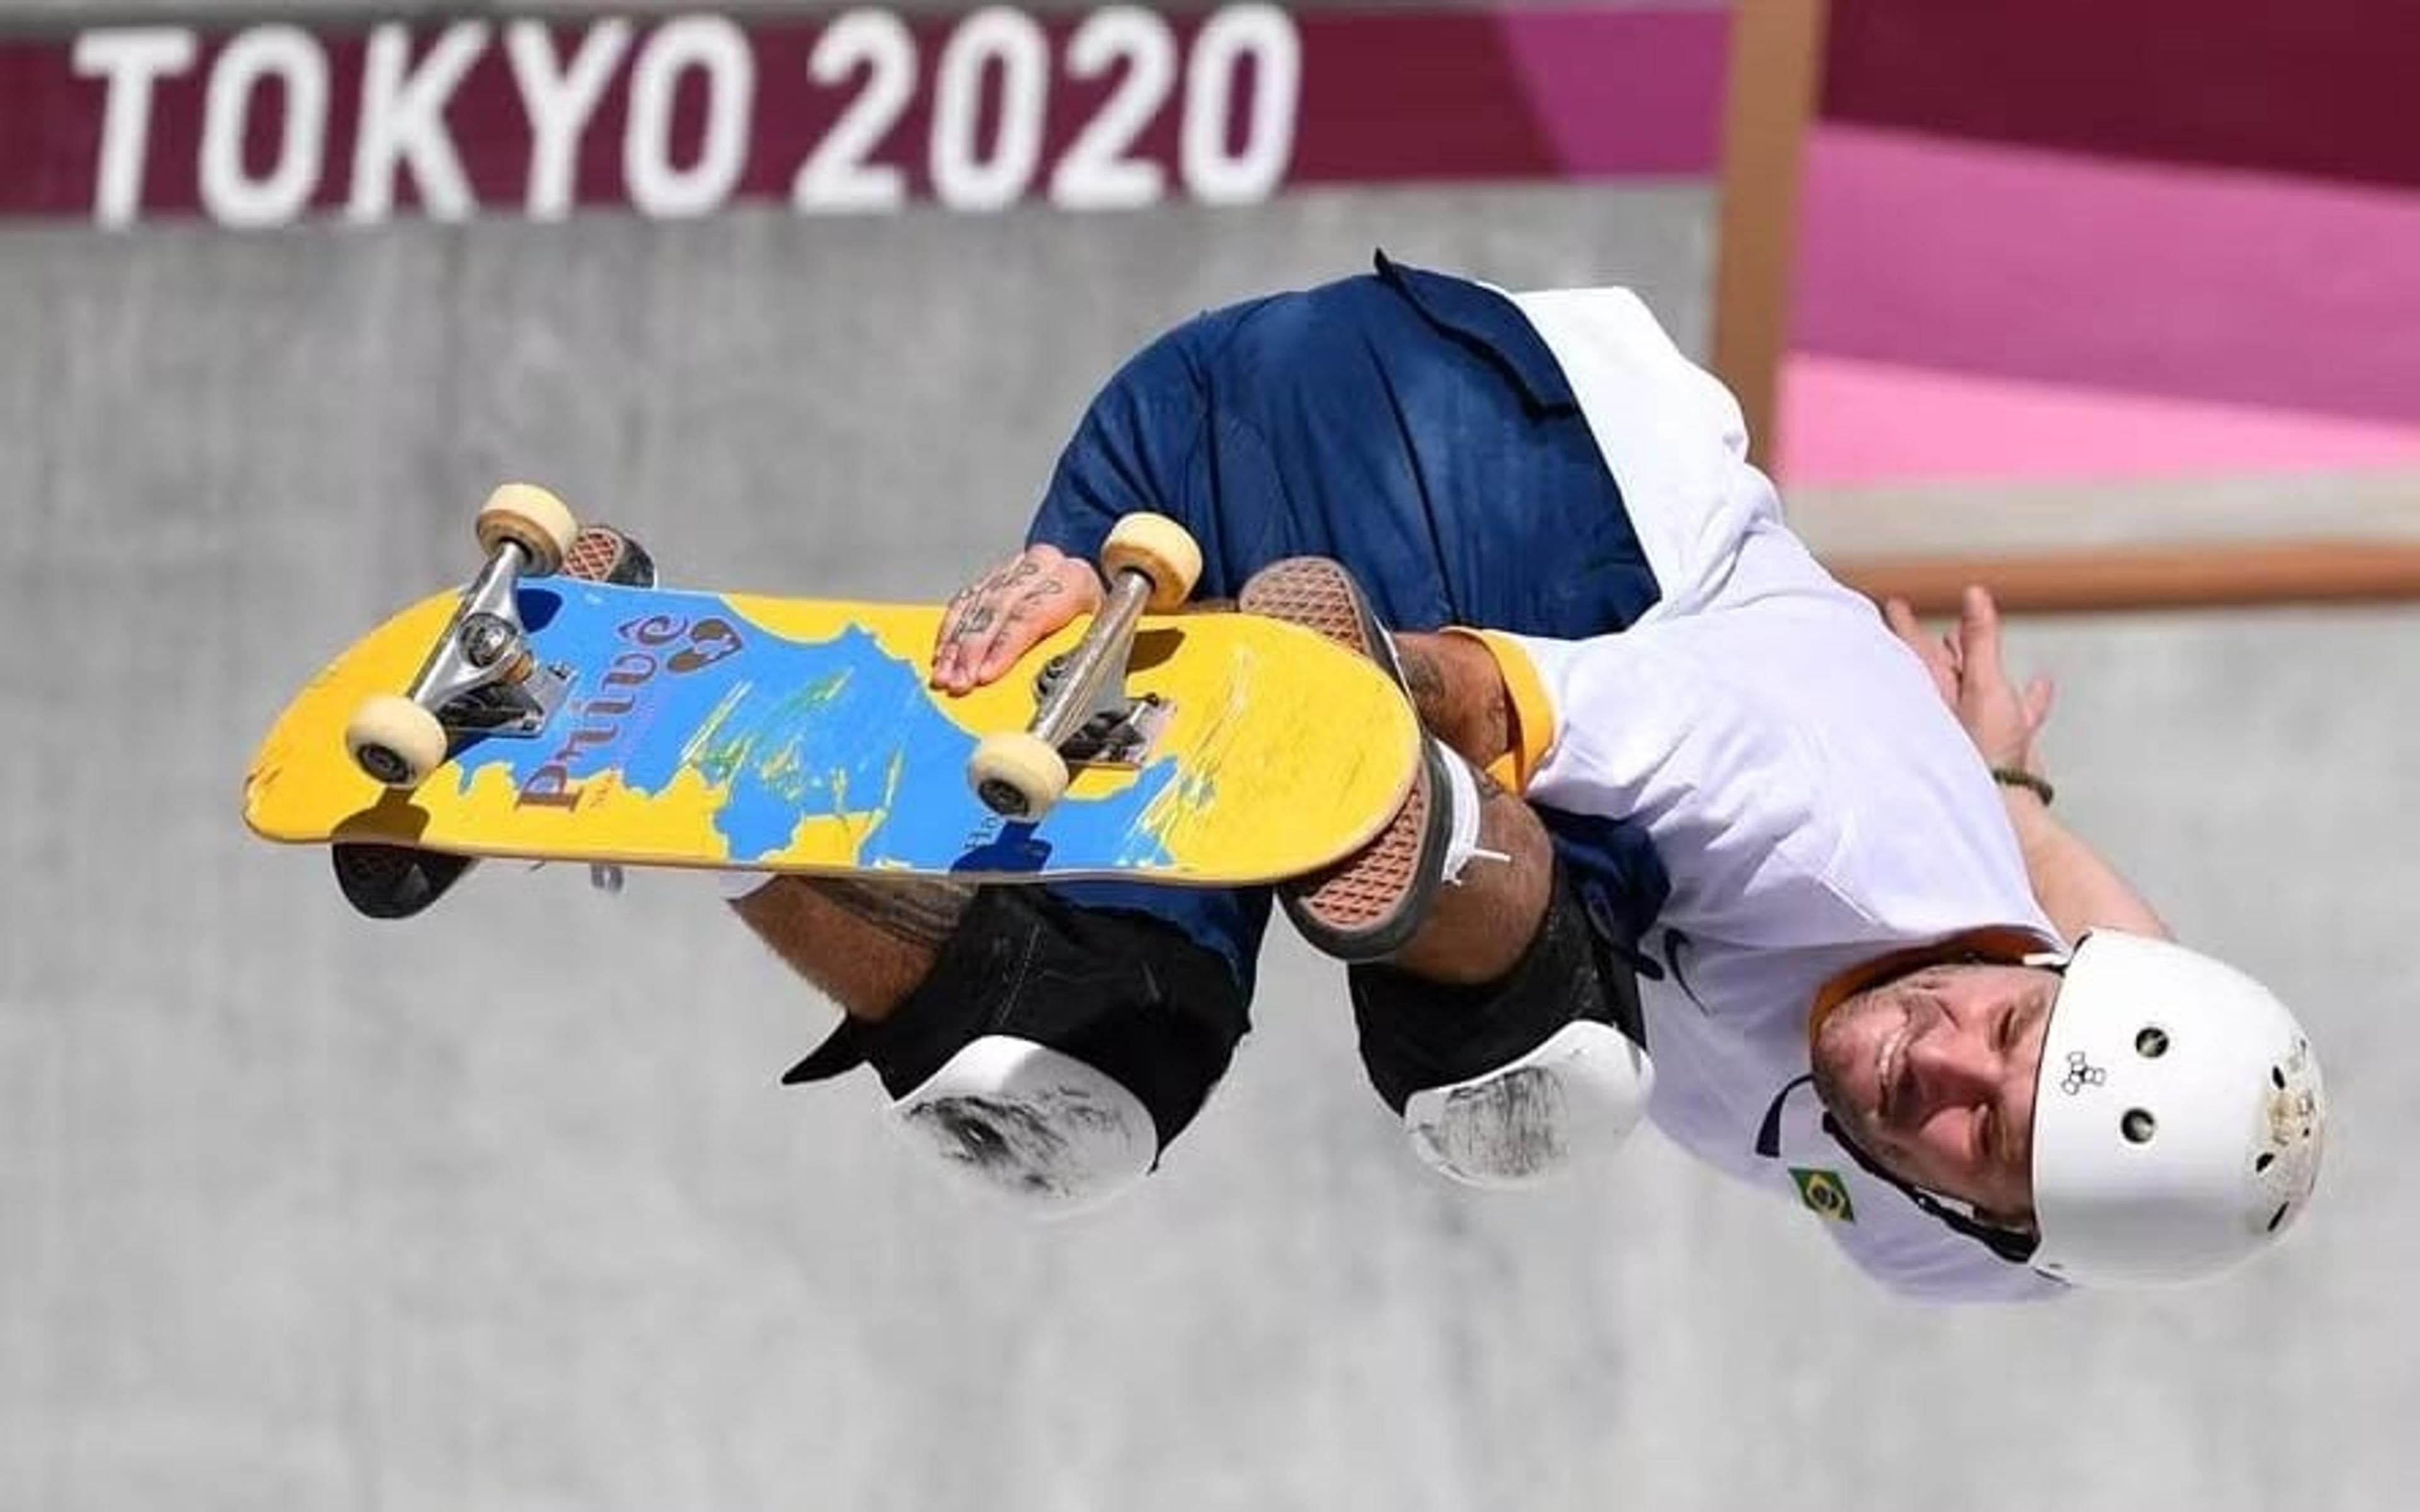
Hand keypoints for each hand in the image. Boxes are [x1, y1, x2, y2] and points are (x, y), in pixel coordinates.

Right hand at [930, 544, 1103, 693]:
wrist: (1096, 587)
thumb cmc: (1097, 623)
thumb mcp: (1105, 639)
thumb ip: (1081, 660)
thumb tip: (1058, 696)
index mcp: (1074, 581)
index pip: (1032, 614)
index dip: (1005, 647)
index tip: (986, 675)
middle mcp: (1042, 568)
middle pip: (998, 609)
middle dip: (974, 651)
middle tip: (960, 683)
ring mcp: (1013, 569)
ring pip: (976, 606)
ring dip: (956, 647)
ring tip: (945, 678)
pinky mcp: (991, 578)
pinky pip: (963, 603)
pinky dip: (950, 633)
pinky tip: (942, 657)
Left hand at [1883, 584, 2053, 777]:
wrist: (2008, 799)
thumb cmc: (1983, 749)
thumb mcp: (1983, 683)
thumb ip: (1980, 640)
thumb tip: (1973, 594)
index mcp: (1933, 689)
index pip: (1913, 646)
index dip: (1905, 623)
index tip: (1892, 603)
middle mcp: (1948, 706)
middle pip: (1942, 665)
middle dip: (1939, 644)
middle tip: (1925, 624)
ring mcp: (1974, 724)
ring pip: (1975, 686)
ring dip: (1979, 664)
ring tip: (1978, 643)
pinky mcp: (2002, 740)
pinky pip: (2015, 711)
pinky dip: (2029, 697)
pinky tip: (2043, 685)